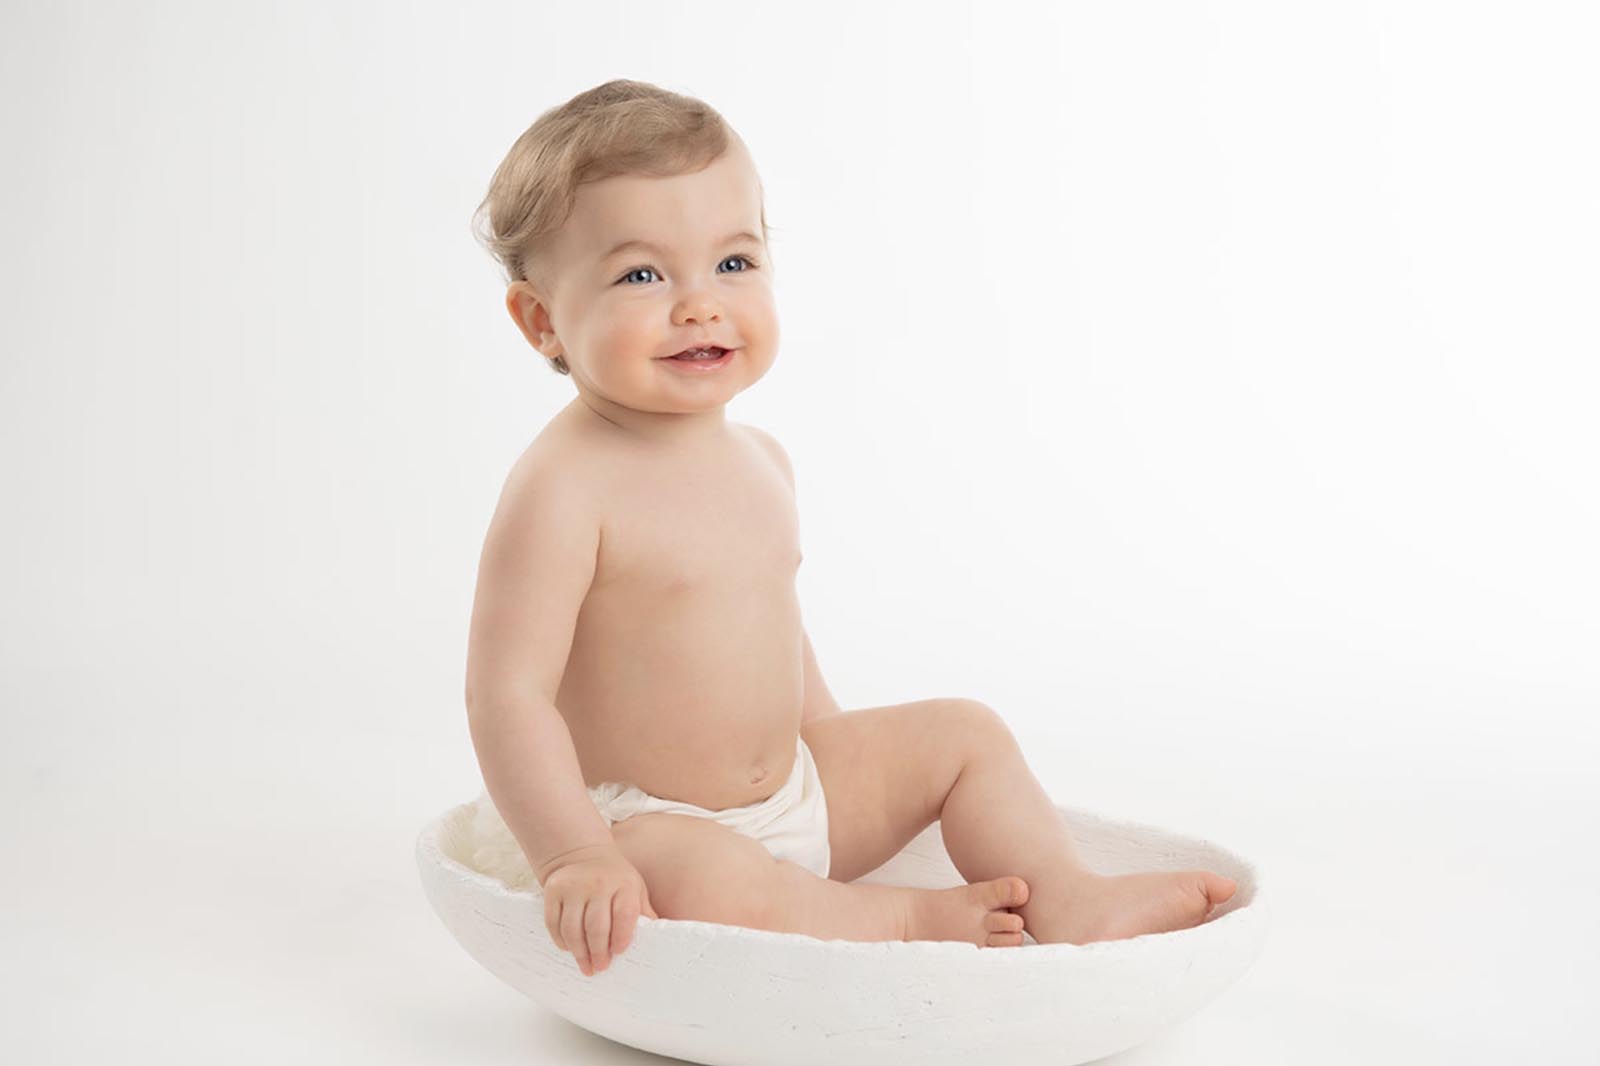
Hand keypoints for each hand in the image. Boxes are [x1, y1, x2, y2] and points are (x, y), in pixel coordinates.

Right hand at [538, 842, 657, 975]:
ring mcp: (573, 886)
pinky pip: (554, 923)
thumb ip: (644, 913)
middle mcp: (598, 883)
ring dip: (579, 952)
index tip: (618, 953)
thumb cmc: (615, 879)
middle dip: (598, 952)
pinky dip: (561, 940)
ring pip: (572, 929)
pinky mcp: (553, 890)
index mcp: (623, 884)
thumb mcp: (635, 889)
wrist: (582, 854)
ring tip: (586, 965)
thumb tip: (658, 942)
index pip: (624, 915)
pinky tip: (570, 949)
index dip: (621, 937)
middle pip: (596, 927)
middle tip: (600, 967)